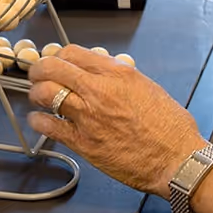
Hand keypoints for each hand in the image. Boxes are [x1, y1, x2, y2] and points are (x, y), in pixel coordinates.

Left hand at [26, 46, 208, 194]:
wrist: (176, 159)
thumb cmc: (171, 128)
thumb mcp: (148, 88)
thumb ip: (122, 78)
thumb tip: (106, 74)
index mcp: (117, 74)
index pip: (74, 53)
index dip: (60, 56)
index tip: (58, 62)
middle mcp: (98, 90)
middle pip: (52, 67)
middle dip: (40, 69)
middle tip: (37, 75)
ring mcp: (87, 116)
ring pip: (45, 93)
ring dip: (36, 93)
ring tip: (37, 97)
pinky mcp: (82, 142)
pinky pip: (48, 126)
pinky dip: (38, 120)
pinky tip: (39, 120)